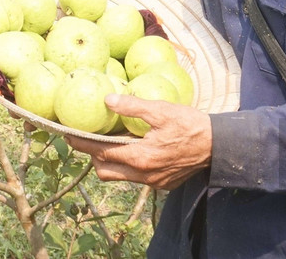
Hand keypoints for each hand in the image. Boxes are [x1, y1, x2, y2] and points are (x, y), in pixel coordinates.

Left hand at [65, 94, 211, 190]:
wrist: (217, 146)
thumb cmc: (190, 125)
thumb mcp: (161, 110)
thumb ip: (133, 106)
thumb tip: (107, 100)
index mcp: (140, 157)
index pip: (101, 152)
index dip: (82, 144)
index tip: (68, 136)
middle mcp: (144, 175)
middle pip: (106, 171)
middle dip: (93, 156)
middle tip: (88, 139)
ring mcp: (154, 182)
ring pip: (121, 177)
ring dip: (111, 162)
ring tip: (109, 143)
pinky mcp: (163, 184)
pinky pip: (137, 178)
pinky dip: (129, 166)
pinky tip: (133, 150)